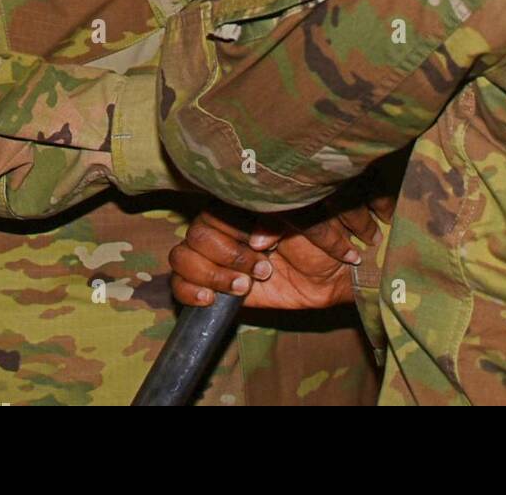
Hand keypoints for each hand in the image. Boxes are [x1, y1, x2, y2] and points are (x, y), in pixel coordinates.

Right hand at [168, 201, 385, 312]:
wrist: (327, 280)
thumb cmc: (319, 244)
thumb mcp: (308, 225)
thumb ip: (282, 222)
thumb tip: (256, 240)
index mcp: (240, 206)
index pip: (213, 210)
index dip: (233, 231)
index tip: (263, 245)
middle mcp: (222, 228)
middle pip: (196, 236)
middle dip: (228, 257)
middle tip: (264, 268)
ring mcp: (214, 256)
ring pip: (181, 258)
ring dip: (211, 275)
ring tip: (244, 285)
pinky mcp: (211, 285)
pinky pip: (178, 284)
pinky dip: (189, 291)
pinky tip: (211, 299)